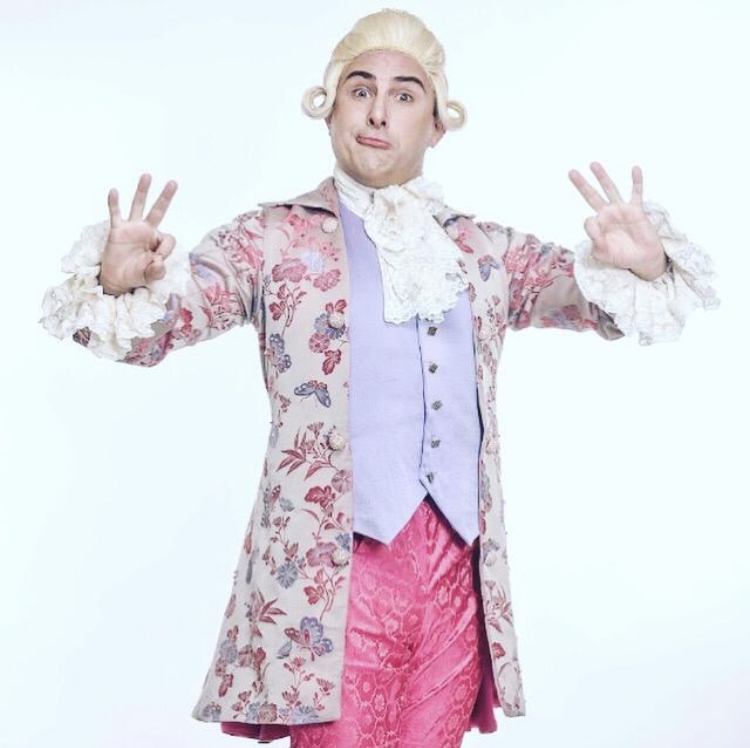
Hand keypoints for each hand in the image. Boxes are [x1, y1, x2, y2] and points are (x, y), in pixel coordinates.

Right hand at [100, 174, 177, 294]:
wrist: (117, 279)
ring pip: (138, 206)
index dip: (165, 250)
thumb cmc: (136, 274)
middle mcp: (147, 231)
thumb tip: (159, 261)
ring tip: (147, 176)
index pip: (168, 238)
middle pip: (158, 211)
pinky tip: (114, 191)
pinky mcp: (117, 230)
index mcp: (158, 241)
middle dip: (166, 197)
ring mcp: (132, 228)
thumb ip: (158, 271)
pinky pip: (115, 214)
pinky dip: (114, 203)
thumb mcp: (151, 276)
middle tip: (174, 183)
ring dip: (142, 191)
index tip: (157, 260)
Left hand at [568, 162, 665, 280]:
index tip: (599, 238)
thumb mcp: (603, 253)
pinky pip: (637, 193)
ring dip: (602, 177)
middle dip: (582, 184)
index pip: (588, 221)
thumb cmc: (621, 256)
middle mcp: (607, 214)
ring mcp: (621, 210)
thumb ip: (594, 240)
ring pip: (610, 189)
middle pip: (592, 196)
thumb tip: (590, 219)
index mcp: (598, 225)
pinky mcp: (636, 210)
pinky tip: (635, 168)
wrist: (642, 259)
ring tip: (593, 164)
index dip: (592, 230)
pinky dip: (636, 181)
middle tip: (571, 172)